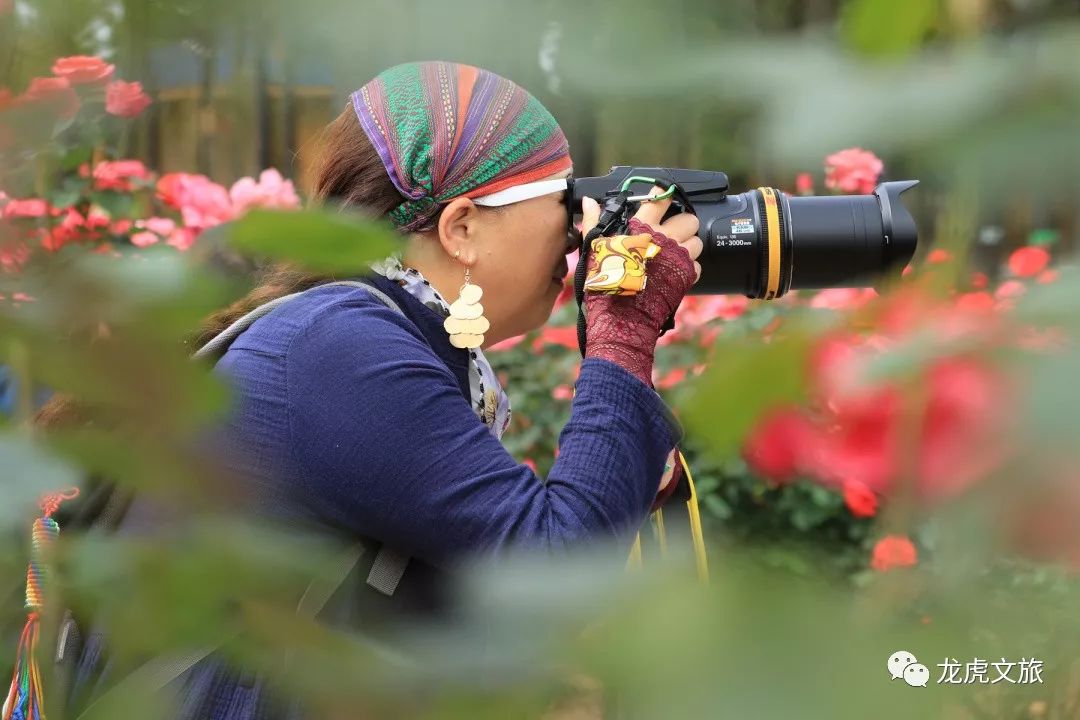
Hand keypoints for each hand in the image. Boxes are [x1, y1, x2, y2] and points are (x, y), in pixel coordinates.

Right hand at [578, 187, 702, 385]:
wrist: (621, 320)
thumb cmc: (604, 285)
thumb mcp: (594, 251)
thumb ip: (593, 222)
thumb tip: (588, 201)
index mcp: (642, 228)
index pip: (661, 200)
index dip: (664, 197)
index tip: (662, 199)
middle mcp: (665, 239)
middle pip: (689, 219)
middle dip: (683, 224)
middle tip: (672, 234)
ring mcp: (678, 258)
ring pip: (698, 241)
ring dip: (689, 246)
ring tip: (675, 255)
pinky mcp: (687, 277)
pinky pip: (698, 265)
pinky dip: (690, 268)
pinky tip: (676, 273)